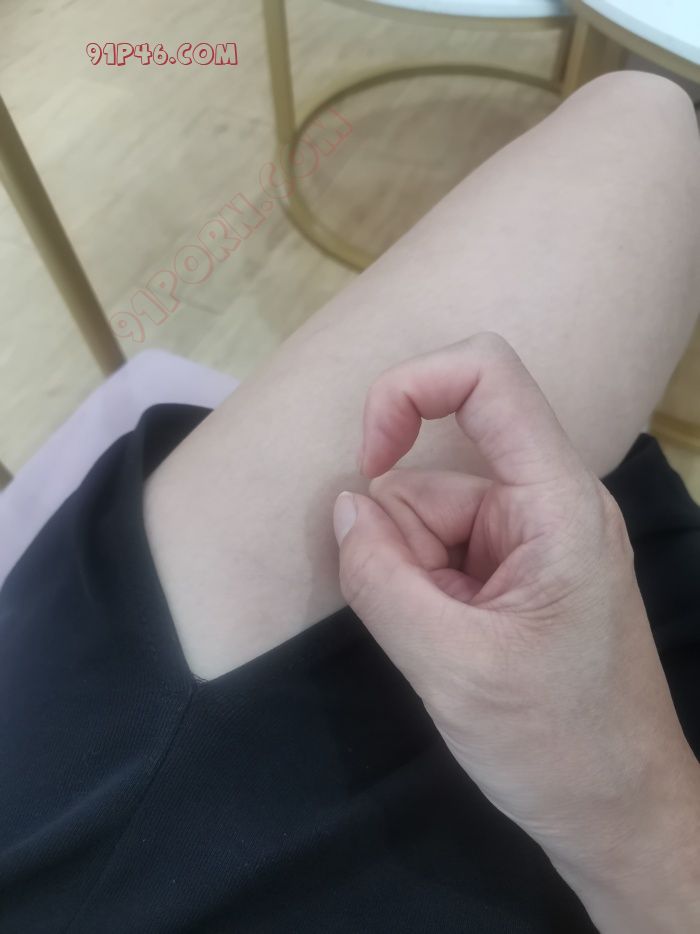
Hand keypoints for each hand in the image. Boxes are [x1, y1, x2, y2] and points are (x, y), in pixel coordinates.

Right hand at [333, 333, 699, 932]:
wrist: (617, 812)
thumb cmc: (556, 744)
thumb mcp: (453, 667)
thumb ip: (381, 578)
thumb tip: (343, 507)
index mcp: (555, 502)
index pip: (487, 376)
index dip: (410, 389)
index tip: (369, 460)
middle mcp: (545, 503)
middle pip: (435, 474)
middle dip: (400, 542)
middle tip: (422, 625)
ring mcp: (528, 539)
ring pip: (427, 521)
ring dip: (409, 578)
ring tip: (442, 648)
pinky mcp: (512, 572)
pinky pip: (439, 555)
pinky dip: (421, 593)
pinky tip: (446, 646)